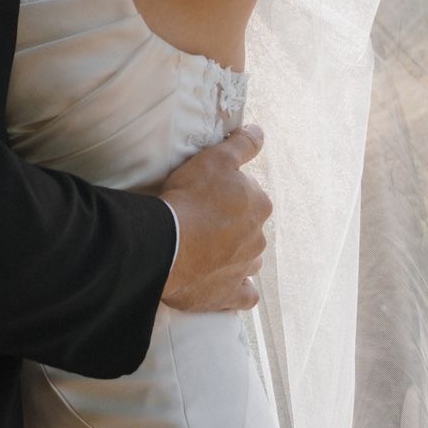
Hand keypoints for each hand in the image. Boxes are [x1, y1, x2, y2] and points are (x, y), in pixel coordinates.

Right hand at [157, 124, 270, 312]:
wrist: (167, 243)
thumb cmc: (190, 197)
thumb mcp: (216, 158)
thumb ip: (242, 145)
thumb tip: (259, 132)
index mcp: (260, 206)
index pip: (250, 195)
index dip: (228, 193)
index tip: (208, 193)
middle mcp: (259, 238)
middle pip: (248, 227)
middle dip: (232, 223)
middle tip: (202, 219)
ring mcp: (245, 268)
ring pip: (248, 258)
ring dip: (234, 253)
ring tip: (208, 248)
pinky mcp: (229, 295)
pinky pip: (244, 294)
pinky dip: (239, 288)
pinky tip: (227, 282)